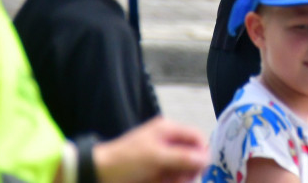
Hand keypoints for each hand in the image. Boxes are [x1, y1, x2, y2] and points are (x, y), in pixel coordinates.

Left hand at [93, 117, 208, 182]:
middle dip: (188, 170)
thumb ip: (183, 158)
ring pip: (183, 169)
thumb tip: (207, 159)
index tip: (200, 170)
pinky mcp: (157, 171)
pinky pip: (172, 177)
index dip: (202, 153)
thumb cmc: (127, 161)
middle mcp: (168, 141)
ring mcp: (162, 157)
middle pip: (192, 155)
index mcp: (169, 129)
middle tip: (178, 180)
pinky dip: (170, 181)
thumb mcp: (156, 158)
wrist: (100, 174)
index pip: (196, 137)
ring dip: (179, 179)